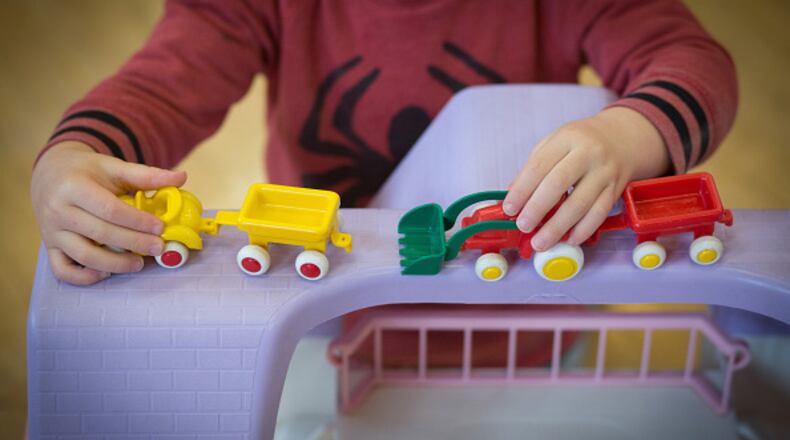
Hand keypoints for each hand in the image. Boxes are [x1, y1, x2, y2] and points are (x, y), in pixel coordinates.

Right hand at [31, 141, 186, 284]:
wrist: (51, 174)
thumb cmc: (88, 172)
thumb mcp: (114, 167)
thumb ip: (147, 175)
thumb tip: (182, 177)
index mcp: (74, 187)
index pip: (109, 209)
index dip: (137, 221)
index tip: (160, 227)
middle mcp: (59, 211)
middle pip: (100, 233)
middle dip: (134, 243)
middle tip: (158, 247)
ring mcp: (52, 232)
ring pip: (83, 255)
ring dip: (115, 264)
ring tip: (139, 263)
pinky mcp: (51, 248)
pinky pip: (63, 270)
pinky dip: (85, 277)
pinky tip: (108, 273)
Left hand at [503, 107, 668, 251]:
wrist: (622, 138)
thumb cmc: (581, 143)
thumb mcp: (555, 143)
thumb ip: (533, 167)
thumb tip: (511, 195)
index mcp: (567, 139)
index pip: (539, 166)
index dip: (521, 190)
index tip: (509, 208)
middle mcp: (588, 154)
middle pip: (558, 184)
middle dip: (537, 209)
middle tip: (523, 226)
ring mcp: (604, 172)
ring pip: (580, 204)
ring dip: (557, 227)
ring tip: (540, 242)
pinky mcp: (615, 189)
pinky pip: (599, 214)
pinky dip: (583, 230)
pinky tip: (569, 240)